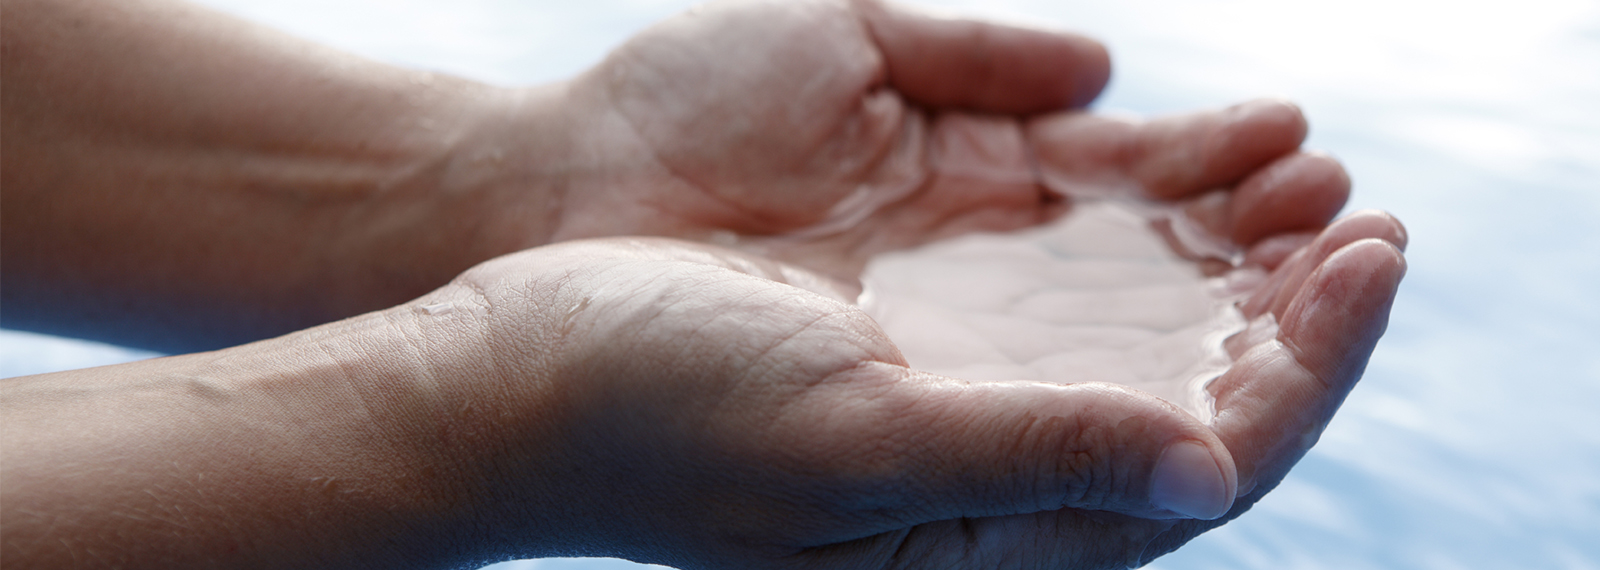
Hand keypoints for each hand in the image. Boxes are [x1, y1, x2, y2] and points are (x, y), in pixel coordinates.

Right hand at [411, 216, 1402, 568]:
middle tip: (1368, 218)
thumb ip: (1029, 456)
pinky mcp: (917, 344)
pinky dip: (1130, 239)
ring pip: (1134, 346)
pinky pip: (1058, 297)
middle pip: (1192, 406)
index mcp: (993, 533)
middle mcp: (993, 483)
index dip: (1308, 368)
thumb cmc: (659, 415)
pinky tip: (1168, 183)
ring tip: (1300, 182)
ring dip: (1225, 270)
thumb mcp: (851, 440)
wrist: (522, 371)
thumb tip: (1212, 470)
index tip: (1372, 262)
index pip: (1204, 461)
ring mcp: (956, 407)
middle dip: (1292, 316)